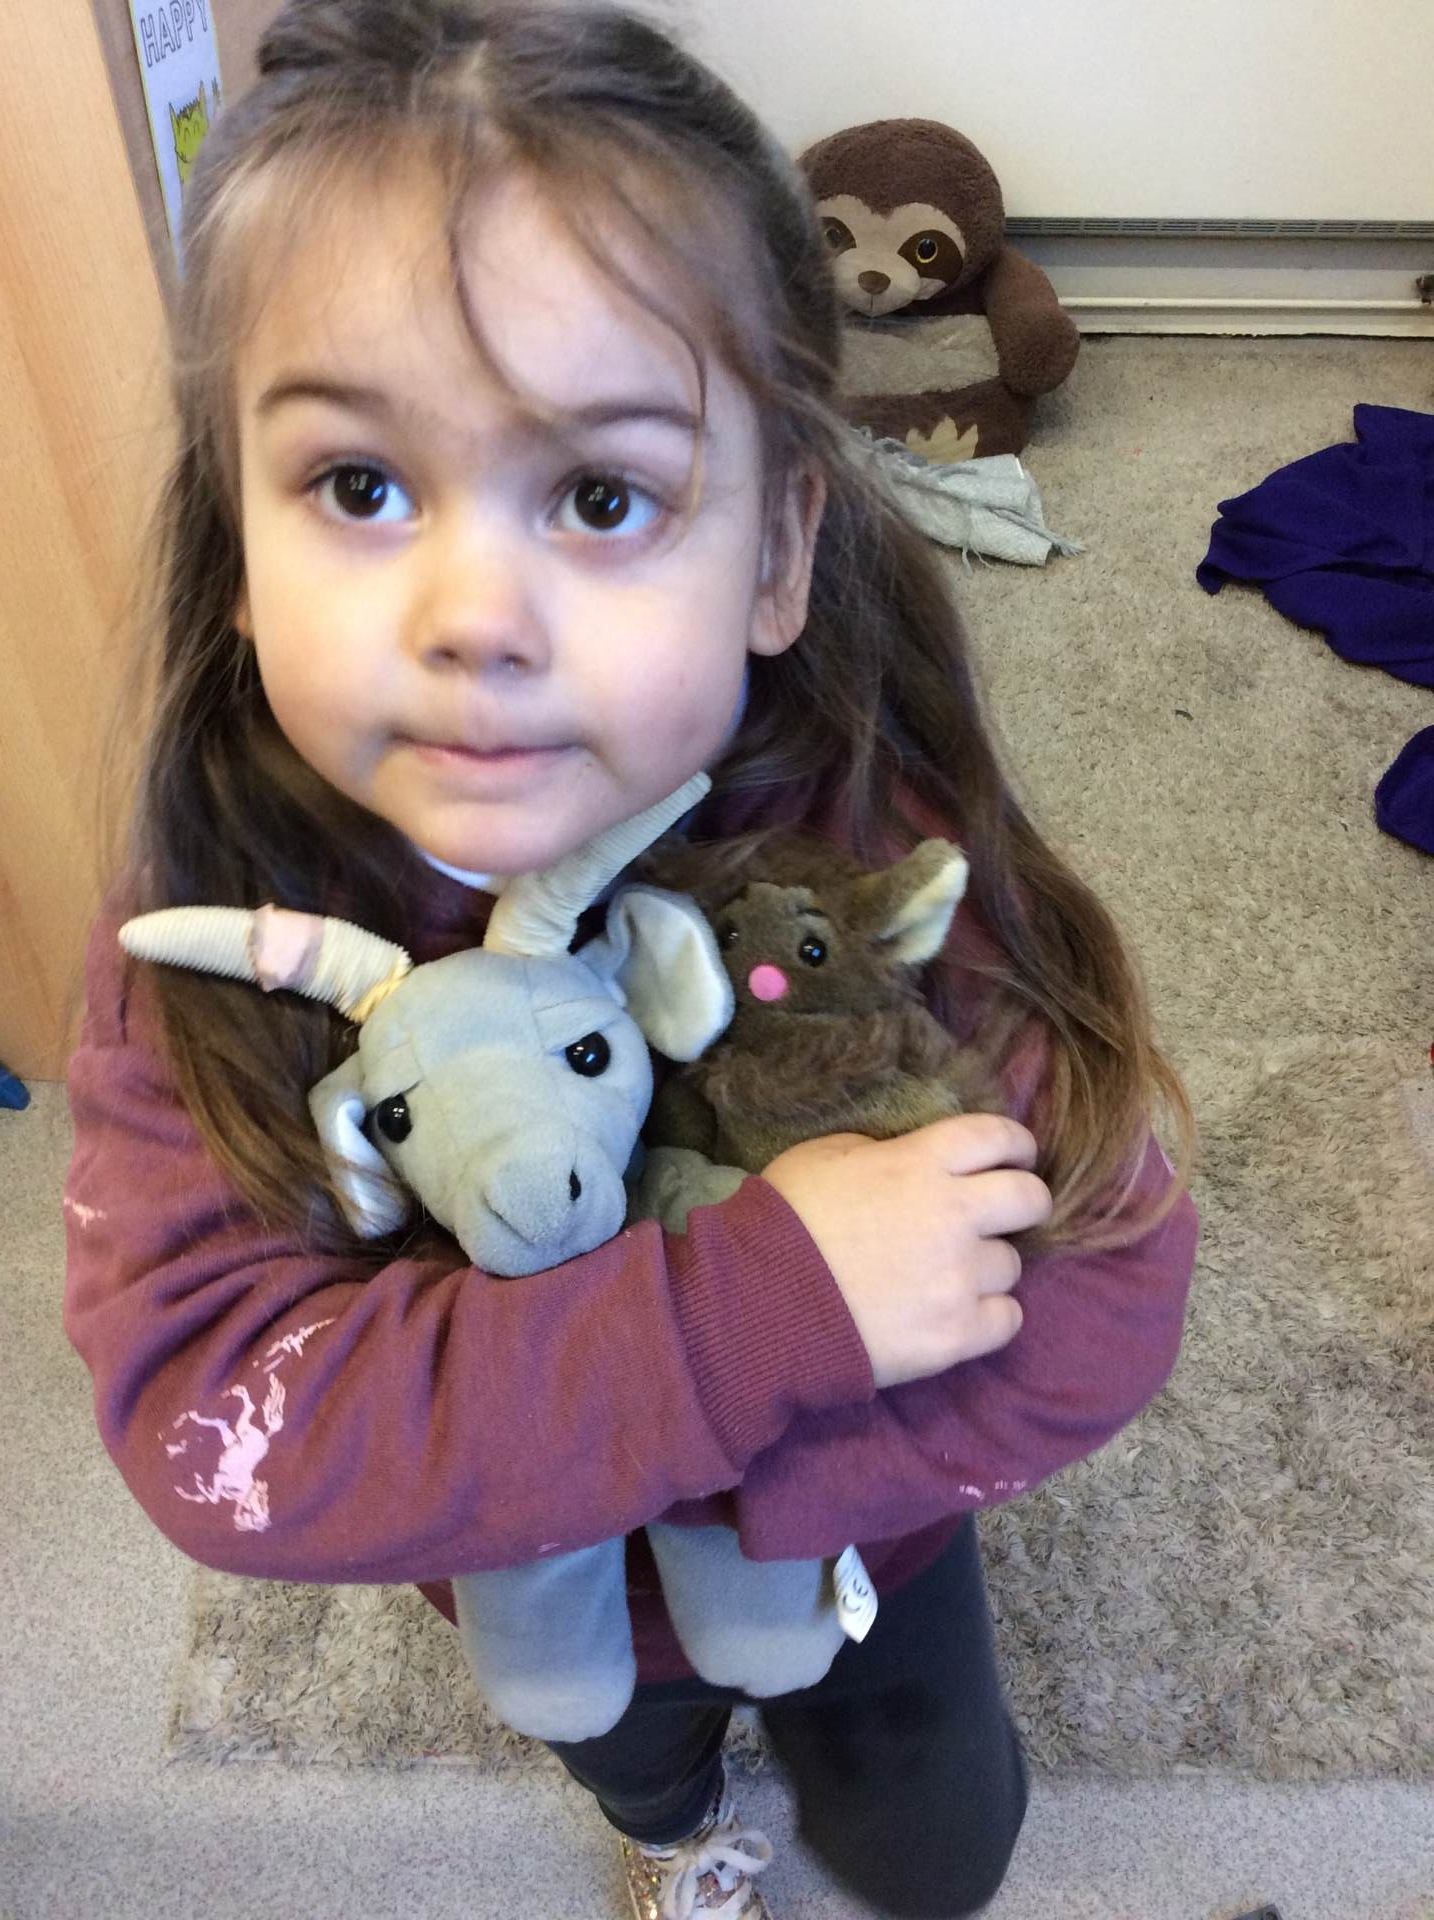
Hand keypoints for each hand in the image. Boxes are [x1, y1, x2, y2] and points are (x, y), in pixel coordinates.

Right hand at [762, 1114, 1050, 1387]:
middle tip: (1000, 1216)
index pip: (1000, 1137)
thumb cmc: (785, 1220)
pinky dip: (989, 1315)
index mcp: (921, 1162)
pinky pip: (1008, 1319)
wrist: (758, 1302)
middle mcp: (952, 1214)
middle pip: (1030, 1199)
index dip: (1016, 1146)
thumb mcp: (827, 1156)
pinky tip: (958, 1313)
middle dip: (1023, 1203)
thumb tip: (915, 1163)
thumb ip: (886, 1153)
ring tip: (951, 1275)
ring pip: (1012, 1265)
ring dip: (988, 1266)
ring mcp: (957, 1278)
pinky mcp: (954, 1334)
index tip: (1015, 1158)